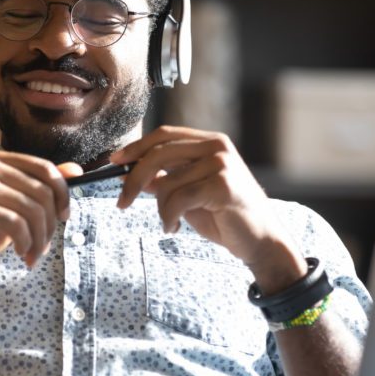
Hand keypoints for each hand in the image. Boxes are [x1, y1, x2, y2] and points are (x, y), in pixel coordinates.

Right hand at [0, 150, 82, 283]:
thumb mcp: (14, 207)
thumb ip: (41, 187)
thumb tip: (77, 169)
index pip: (46, 169)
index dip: (63, 194)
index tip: (64, 217)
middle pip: (43, 192)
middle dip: (50, 225)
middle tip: (44, 247)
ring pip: (33, 211)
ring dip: (39, 239)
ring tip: (32, 255)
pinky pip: (17, 225)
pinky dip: (25, 243)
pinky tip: (19, 254)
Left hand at [112, 126, 306, 290]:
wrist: (259, 240)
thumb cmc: (224, 216)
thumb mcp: (189, 193)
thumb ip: (165, 179)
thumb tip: (130, 175)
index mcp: (209, 142)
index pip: (164, 135)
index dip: (136, 147)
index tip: (114, 162)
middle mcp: (217, 147)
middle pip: (159, 153)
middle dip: (134, 179)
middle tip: (121, 203)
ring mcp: (222, 164)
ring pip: (167, 183)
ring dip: (159, 210)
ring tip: (169, 223)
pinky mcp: (223, 186)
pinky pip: (177, 199)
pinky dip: (168, 217)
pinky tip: (174, 228)